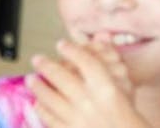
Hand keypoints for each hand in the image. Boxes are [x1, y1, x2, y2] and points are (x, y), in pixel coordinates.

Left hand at [26, 39, 149, 127]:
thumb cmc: (128, 120)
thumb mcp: (126, 91)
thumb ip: (110, 67)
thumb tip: (100, 39)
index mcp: (107, 90)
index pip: (86, 62)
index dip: (71, 50)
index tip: (61, 44)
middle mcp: (90, 102)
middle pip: (61, 77)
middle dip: (46, 65)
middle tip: (37, 59)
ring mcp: (78, 120)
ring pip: (49, 98)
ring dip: (38, 86)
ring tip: (31, 79)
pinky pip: (49, 119)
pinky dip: (42, 109)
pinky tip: (38, 103)